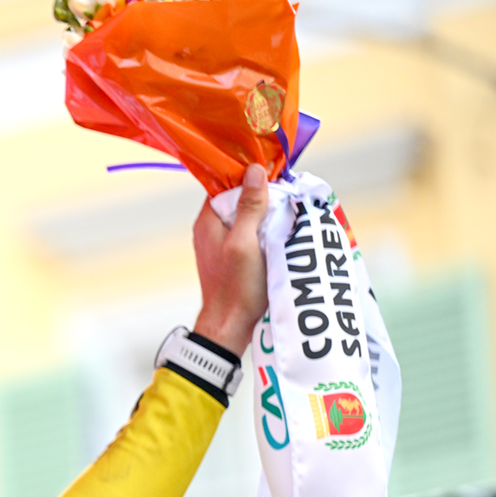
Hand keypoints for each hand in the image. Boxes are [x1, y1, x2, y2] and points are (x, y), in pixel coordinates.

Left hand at [191, 163, 269, 356]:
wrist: (230, 325)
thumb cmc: (236, 287)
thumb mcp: (245, 242)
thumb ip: (249, 207)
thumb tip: (254, 170)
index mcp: (208, 221)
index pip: (226, 184)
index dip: (250, 177)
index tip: (274, 175)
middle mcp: (211, 228)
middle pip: (238, 198)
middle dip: (262, 195)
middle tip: (287, 194)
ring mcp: (222, 242)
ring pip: (246, 216)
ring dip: (266, 213)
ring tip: (288, 211)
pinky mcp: (234, 255)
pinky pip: (250, 232)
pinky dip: (265, 229)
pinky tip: (281, 231)